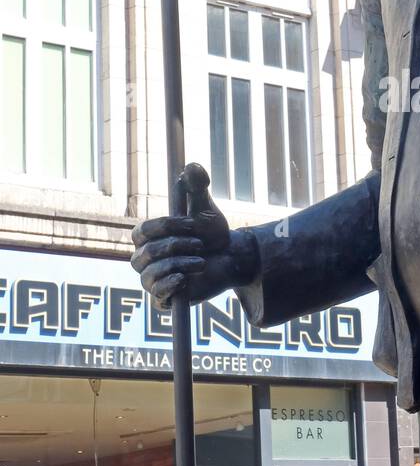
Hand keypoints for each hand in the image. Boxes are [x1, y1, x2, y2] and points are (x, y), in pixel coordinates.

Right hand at [130, 163, 256, 306]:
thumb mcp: (206, 208)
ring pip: (151, 274)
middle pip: (146, 253)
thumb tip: (192, 167)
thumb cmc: (211, 233)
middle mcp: (144, 258)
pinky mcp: (165, 298)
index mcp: (148, 236)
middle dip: (176, 246)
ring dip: (179, 264)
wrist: (229, 258)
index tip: (193, 223)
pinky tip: (184, 279)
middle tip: (200, 244)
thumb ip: (197, 187)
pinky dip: (170, 285)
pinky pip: (156, 295)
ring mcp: (152, 279)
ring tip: (201, 261)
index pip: (144, 231)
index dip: (168, 226)